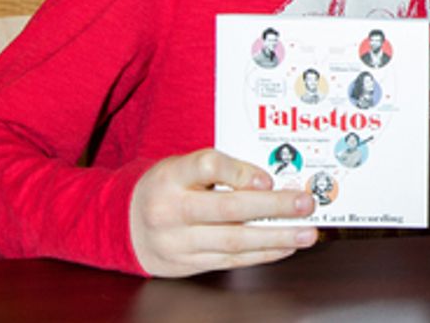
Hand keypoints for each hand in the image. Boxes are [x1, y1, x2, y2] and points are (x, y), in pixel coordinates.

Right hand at [129, 148, 316, 276]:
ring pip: (233, 240)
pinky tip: (284, 247)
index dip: (240, 172)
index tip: (268, 178)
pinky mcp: (186, 263)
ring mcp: (178, 241)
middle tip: (305, 203)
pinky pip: (230, 260)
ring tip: (306, 233)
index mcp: (172, 175)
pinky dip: (261, 254)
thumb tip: (271, 179)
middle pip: (227, 208)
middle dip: (273, 207)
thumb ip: (221, 169)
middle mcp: (171, 209)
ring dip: (276, 238)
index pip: (207, 166)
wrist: (124, 224)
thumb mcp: (183, 167)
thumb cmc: (167, 188)